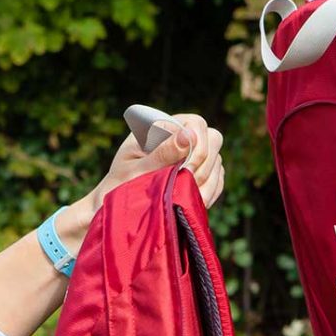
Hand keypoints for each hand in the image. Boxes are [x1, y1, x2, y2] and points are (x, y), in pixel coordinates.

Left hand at [57, 113, 224, 252]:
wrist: (117, 211)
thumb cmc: (120, 187)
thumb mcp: (137, 170)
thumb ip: (162, 153)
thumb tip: (189, 135)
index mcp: (161, 127)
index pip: (196, 123)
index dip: (197, 145)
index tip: (186, 169)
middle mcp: (179, 139)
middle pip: (213, 139)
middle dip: (204, 165)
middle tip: (186, 184)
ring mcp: (192, 158)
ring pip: (217, 162)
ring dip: (207, 182)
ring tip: (185, 198)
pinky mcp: (199, 177)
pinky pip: (217, 181)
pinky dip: (210, 193)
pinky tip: (193, 203)